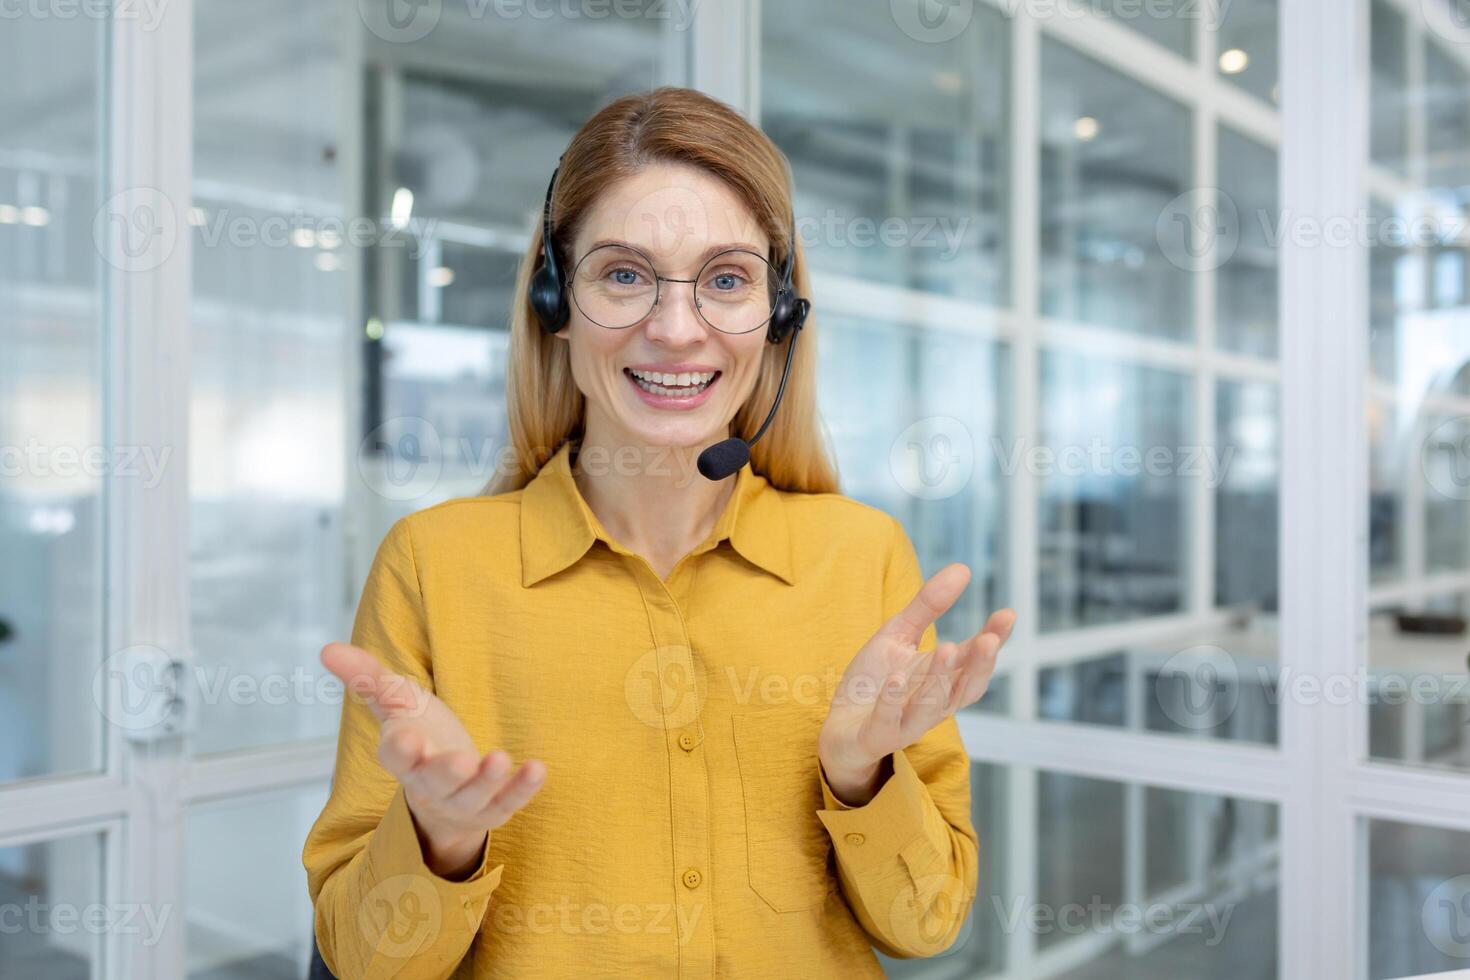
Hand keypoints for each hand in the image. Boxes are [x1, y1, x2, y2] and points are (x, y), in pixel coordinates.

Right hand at [321, 642, 546, 877]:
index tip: (405, 738)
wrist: (446, 788)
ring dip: (487, 781)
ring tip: (500, 757)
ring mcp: (463, 801)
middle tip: (461, 760)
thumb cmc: (420, 735)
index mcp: (403, 757)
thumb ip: (367, 676)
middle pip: (436, 783)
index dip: (401, 749)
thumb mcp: (396, 701)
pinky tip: (537, 769)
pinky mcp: (494, 807)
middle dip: (447, 772)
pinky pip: (509, 802)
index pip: (397, 757)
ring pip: (472, 798)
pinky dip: (522, 789)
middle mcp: (430, 784)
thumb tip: (326, 648)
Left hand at [818, 564, 1014, 804]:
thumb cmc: (876, 680)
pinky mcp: (876, 736)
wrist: (840, 728)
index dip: (994, 641)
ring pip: (930, 706)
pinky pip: (887, 722)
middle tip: (988, 640)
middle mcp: (933, 705)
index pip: (976, 662)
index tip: (1008, 615)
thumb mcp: (899, 635)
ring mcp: (906, 723)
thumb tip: (963, 568)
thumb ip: (928, 606)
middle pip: (964, 689)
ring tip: (948, 648)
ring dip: (940, 679)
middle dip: (979, 666)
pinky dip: (892, 702)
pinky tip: (896, 679)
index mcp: (944, 681)